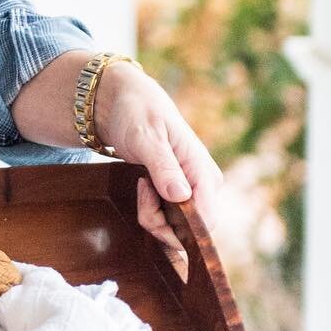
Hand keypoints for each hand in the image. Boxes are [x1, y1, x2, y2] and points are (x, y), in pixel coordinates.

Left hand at [92, 61, 224, 278]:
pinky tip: (144, 186)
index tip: (147, 196)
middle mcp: (205, 186)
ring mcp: (193, 191)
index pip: (206, 221)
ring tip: (141, 183)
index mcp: (204, 172)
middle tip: (141, 188)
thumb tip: (181, 196)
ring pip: (176, 229)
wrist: (124, 100)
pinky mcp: (179, 194)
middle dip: (157, 220)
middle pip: (188, 230)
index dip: (176, 226)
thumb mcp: (146, 136)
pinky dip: (151, 210)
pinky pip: (168, 220)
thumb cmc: (137, 111)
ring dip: (151, 215)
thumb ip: (163, 166)